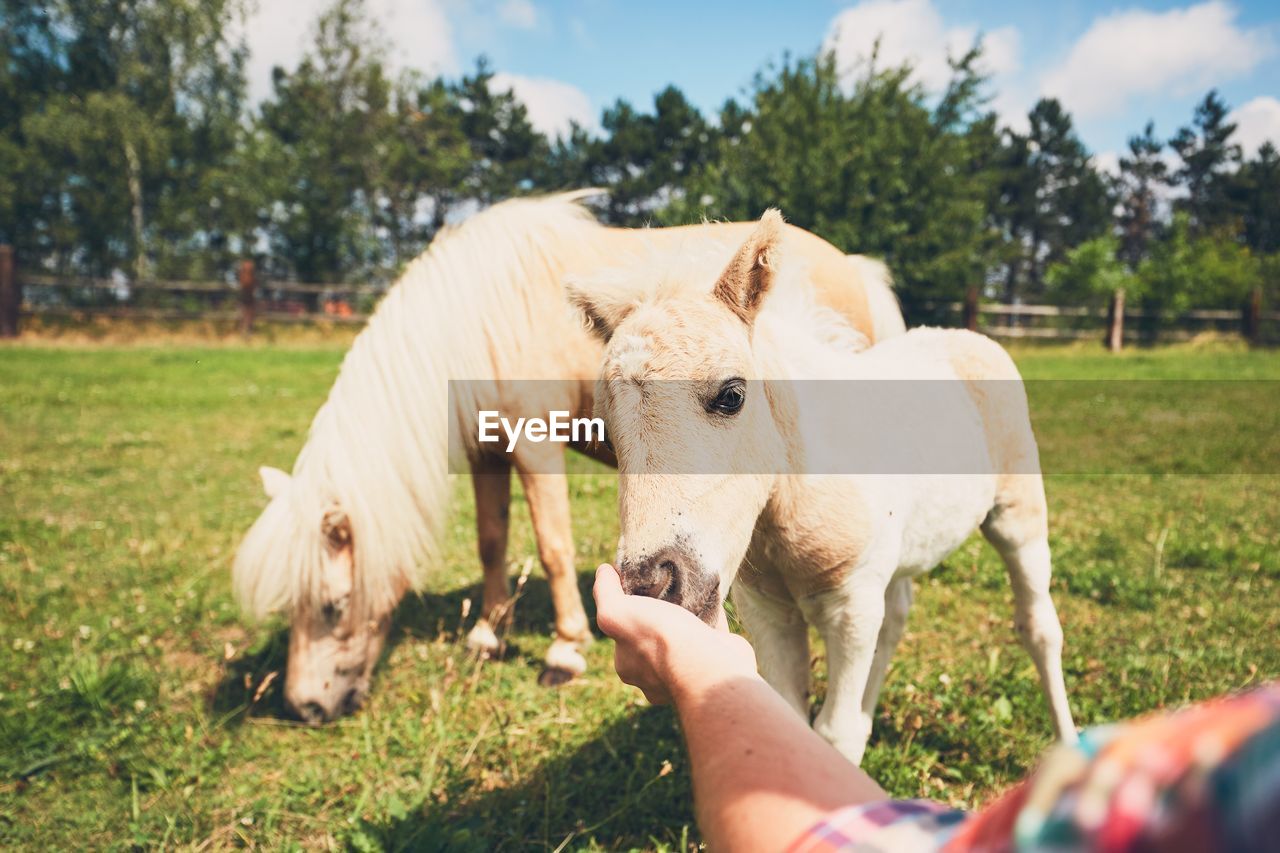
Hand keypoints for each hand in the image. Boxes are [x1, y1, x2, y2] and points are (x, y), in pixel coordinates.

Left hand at [593, 563, 758, 704]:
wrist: (711, 666)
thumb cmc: (660, 640)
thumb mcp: (616, 612)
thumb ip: (605, 594)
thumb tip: (603, 572)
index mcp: (628, 666)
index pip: (622, 632)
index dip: (627, 607)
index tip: (638, 585)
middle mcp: (655, 676)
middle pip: (652, 635)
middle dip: (658, 613)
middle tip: (665, 586)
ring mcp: (688, 674)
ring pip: (682, 639)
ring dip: (685, 616)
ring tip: (689, 589)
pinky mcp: (715, 665)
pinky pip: (709, 636)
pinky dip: (710, 618)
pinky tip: (711, 598)